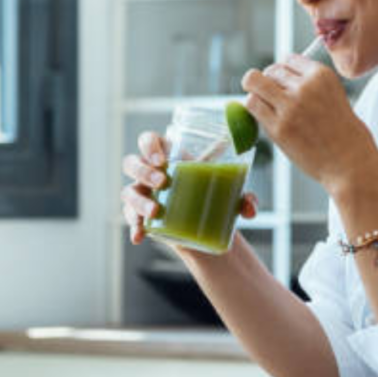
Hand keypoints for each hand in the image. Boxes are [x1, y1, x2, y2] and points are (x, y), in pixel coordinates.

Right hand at [119, 131, 258, 244]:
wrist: (205, 226)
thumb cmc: (213, 196)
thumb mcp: (229, 194)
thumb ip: (244, 198)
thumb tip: (250, 207)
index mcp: (169, 156)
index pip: (148, 140)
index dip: (149, 145)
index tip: (162, 159)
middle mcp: (150, 173)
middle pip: (132, 163)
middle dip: (143, 171)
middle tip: (162, 182)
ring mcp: (142, 194)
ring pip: (128, 191)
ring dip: (138, 200)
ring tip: (155, 210)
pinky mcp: (140, 216)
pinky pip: (130, 219)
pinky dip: (134, 227)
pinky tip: (140, 236)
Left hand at [242, 54, 376, 191]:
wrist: (350, 162)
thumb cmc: (344, 134)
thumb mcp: (334, 96)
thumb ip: (310, 84)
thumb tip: (280, 77)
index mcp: (322, 75)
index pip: (288, 58)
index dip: (284, 72)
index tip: (285, 84)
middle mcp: (305, 86)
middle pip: (270, 70)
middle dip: (269, 82)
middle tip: (274, 99)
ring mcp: (290, 106)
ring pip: (254, 83)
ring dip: (256, 93)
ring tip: (265, 106)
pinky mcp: (278, 127)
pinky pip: (252, 105)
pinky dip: (254, 109)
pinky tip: (264, 118)